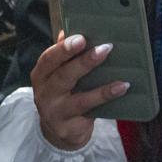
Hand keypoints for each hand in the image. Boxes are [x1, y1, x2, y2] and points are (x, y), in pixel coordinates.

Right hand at [31, 32, 124, 149]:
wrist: (57, 132)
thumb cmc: (60, 95)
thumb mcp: (56, 75)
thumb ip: (62, 55)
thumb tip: (67, 29)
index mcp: (40, 75)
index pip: (48, 59)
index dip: (63, 49)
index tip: (81, 38)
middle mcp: (44, 94)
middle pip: (63, 76)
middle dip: (83, 62)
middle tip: (104, 49)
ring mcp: (55, 112)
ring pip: (79, 99)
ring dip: (101, 89)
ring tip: (120, 78)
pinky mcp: (69, 128)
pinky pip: (90, 113)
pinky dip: (106, 101)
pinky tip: (120, 90)